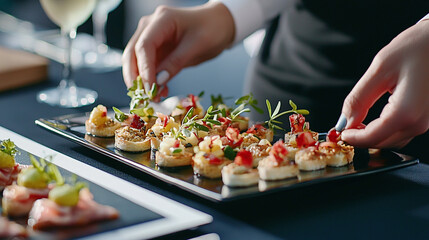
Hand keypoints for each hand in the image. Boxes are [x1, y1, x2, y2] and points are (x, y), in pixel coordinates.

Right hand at [122, 2, 234, 99]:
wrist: (220, 24)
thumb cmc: (212, 29)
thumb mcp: (197, 47)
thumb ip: (176, 63)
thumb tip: (157, 81)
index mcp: (162, 19)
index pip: (144, 45)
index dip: (144, 69)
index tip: (149, 89)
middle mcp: (151, 25)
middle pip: (132, 52)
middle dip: (135, 77)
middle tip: (144, 97)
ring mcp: (151, 36)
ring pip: (135, 61)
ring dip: (141, 80)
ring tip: (153, 97)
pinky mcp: (156, 48)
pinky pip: (147, 65)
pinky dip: (150, 79)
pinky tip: (160, 91)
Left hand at [341, 20, 428, 148]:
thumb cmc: (417, 47)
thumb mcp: (380, 69)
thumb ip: (359, 98)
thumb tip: (346, 120)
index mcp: (406, 112)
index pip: (372, 138)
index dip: (352, 138)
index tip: (339, 132)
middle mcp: (419, 122)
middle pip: (382, 143)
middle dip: (361, 138)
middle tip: (345, 126)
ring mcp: (426, 120)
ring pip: (392, 140)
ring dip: (373, 135)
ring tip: (356, 121)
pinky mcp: (427, 115)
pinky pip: (402, 131)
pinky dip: (385, 129)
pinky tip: (374, 118)